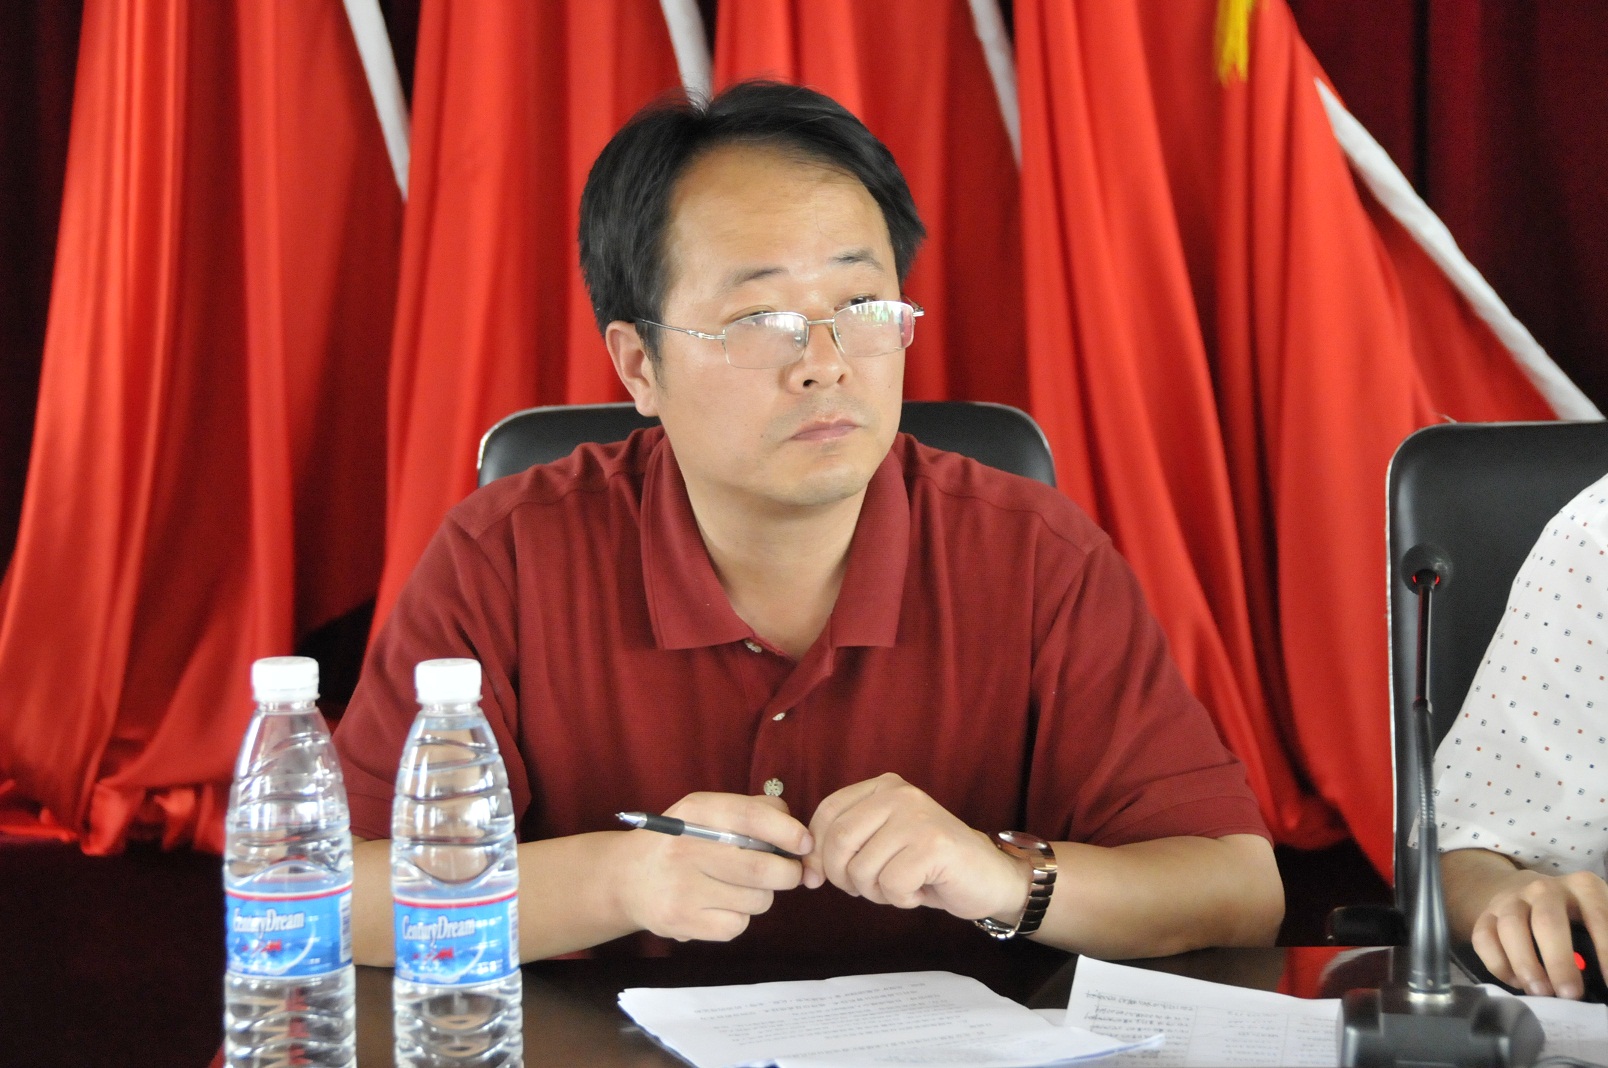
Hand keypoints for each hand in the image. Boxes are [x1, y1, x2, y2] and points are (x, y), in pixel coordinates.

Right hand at [613, 792, 811, 942]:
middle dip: (788, 874)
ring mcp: (682, 888)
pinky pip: (738, 925)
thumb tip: (801, 838)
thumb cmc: (682, 841)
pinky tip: (720, 905)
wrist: (627, 878)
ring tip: (739, 887)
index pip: (751, 818)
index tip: (805, 844)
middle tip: (788, 872)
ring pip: (756, 901)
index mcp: (697, 811)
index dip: (788, 832)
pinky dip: (739, 917)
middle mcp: (685, 848)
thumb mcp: (709, 812)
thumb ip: (756, 812)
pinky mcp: (682, 922)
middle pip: (763, 870)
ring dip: (761, 896)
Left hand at [805, 773, 1028, 922]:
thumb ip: (846, 846)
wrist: (990, 878)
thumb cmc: (930, 867)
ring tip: (901, 886)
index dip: (817, 851)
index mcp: (882, 787)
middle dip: (842, 877)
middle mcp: (898, 794)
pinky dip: (900, 899)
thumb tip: (805, 868)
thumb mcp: (882, 845)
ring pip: (862, 868)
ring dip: (875, 892)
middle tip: (866, 889)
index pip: (826, 813)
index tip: (821, 877)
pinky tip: (920, 890)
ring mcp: (917, 817)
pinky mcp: (934, 845)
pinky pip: (891, 884)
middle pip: (838, 840)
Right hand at [1469, 868, 1607, 998]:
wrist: (1526, 891)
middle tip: (1570, 994)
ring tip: (1540, 993)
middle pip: (1547, 921)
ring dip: (1525, 963)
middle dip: (1559, 961)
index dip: (1605, 951)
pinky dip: (1498, 964)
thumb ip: (1603, 940)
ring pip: (1510, 928)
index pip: (1598, 916)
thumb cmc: (1575, 915)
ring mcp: (1510, 900)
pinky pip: (1483, 938)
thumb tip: (1606, 978)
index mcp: (1582, 887)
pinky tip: (1516, 982)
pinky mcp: (1485, 915)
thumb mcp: (1597, 916)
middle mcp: (1543, 888)